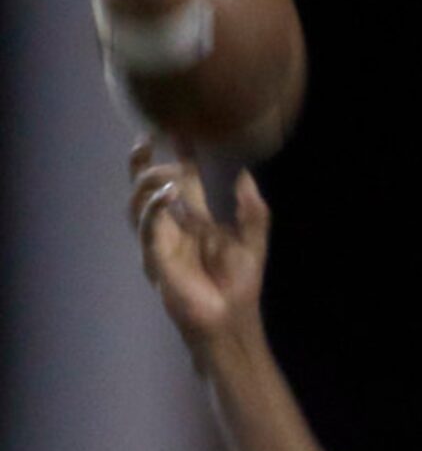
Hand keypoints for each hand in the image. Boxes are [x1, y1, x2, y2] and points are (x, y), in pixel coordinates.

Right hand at [127, 136, 268, 352]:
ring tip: (167, 171)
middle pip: (148, 185)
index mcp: (195, 219)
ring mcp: (161, 241)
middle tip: (153, 138)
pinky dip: (153, 208)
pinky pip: (147, 227)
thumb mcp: (254, 241)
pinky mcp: (156, 258)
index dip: (178, 153)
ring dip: (148, 181)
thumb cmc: (240, 285)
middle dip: (145, 161)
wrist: (231, 321)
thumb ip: (253, 210)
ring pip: (138, 202)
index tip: (179, 129)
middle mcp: (173, 226)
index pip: (181, 178)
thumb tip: (245, 175)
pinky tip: (168, 193)